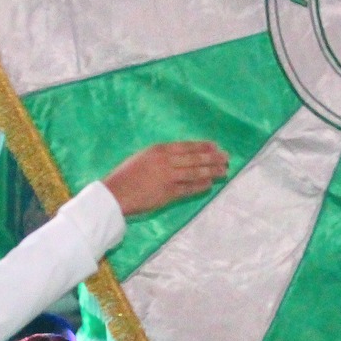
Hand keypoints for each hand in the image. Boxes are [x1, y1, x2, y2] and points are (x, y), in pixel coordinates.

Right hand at [103, 141, 230, 216]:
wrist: (115, 194)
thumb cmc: (125, 175)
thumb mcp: (143, 157)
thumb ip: (161, 155)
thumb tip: (181, 156)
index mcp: (159, 150)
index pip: (187, 146)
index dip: (203, 146)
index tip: (216, 146)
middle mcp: (166, 161)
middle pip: (195, 158)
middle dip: (213, 158)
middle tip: (226, 158)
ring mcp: (169, 177)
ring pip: (196, 173)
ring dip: (212, 171)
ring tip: (224, 171)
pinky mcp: (169, 193)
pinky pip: (189, 188)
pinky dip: (201, 186)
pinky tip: (210, 184)